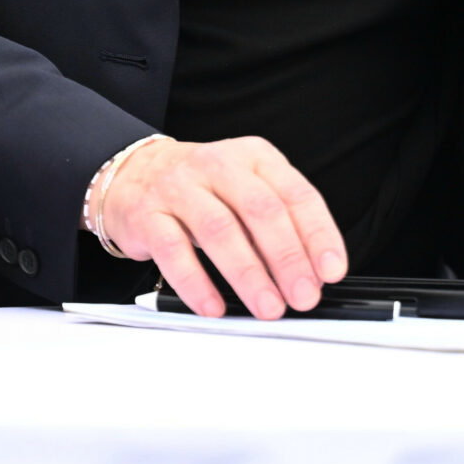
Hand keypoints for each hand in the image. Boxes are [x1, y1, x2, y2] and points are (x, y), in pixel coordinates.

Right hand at [94, 136, 346, 319]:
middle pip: (260, 209)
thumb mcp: (245, 191)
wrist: (133, 173)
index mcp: (253, 157)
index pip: (295, 194)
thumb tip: (310, 275)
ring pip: (219, 229)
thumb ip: (278, 225)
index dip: (318, 234)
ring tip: (267, 307)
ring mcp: (178, 187)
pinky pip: (172, 249)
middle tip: (302, 296)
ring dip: (248, 274)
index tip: (331, 271)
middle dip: (287, 258)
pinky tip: (213, 306)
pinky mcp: (146, 214)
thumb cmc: (202, 190)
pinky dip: (196, 283)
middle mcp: (216, 165)